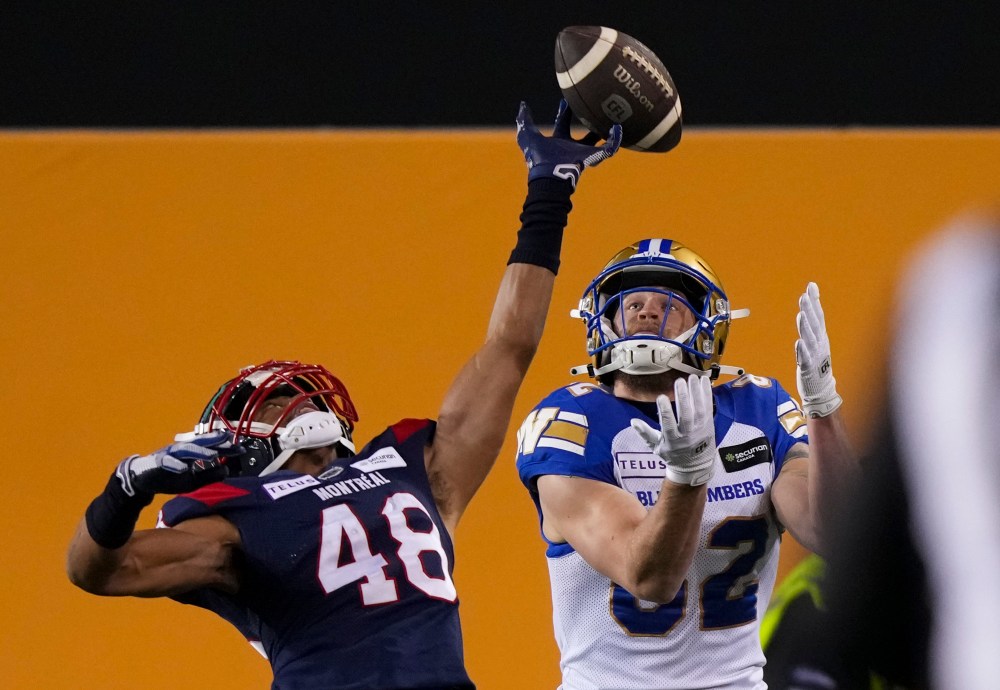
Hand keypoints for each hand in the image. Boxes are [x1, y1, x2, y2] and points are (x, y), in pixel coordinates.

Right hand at [115, 430, 237, 496]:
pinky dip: (175, 465)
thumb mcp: (193, 480)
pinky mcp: (157, 462)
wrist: (142, 480)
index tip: (242, 449)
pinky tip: (183, 469)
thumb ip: (209, 476)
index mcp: (192, 452)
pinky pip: (166, 462)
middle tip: (231, 444)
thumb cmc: (169, 478)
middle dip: (217, 443)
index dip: (226, 447)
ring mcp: (169, 453)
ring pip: (186, 450)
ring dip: (200, 452)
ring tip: (213, 456)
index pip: (212, 447)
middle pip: (202, 443)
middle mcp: (182, 449)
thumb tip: (226, 470)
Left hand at [516, 100, 621, 188]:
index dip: (563, 112)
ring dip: (606, 130)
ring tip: (614, 116)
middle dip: (586, 120)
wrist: (549, 175)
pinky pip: (609, 148)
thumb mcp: (528, 135)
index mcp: (558, 141)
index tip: (565, 100)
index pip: (562, 124)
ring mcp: (583, 153)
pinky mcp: (594, 158)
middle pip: (582, 132)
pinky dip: (616, 139)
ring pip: (599, 141)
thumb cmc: (538, 157)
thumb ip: (525, 120)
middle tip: (591, 104)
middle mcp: (571, 147)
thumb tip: (522, 105)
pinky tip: (619, 128)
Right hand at [631, 374, 716, 485]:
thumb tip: (633, 421)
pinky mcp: (709, 424)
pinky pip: (708, 408)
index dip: (665, 411)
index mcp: (673, 440)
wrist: (695, 466)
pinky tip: (704, 381)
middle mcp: (688, 435)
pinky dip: (706, 394)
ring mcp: (700, 429)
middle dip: (683, 397)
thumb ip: (646, 434)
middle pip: (686, 415)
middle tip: (679, 381)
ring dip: (696, 392)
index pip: (669, 424)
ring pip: (699, 409)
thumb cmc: (672, 455)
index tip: (661, 397)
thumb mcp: (656, 448)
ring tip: (691, 378)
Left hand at [795, 282, 842, 417]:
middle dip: (810, 309)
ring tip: (801, 314)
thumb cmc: (816, 363)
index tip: (811, 286)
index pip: (818, 315)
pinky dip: (802, 350)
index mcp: (821, 336)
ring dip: (805, 326)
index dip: (815, 300)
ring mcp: (814, 355)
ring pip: (809, 338)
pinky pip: (805, 358)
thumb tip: (808, 306)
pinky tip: (799, 342)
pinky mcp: (808, 367)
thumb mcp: (816, 341)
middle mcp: (819, 343)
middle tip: (804, 295)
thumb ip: (812, 324)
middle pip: (814, 323)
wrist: (821, 388)